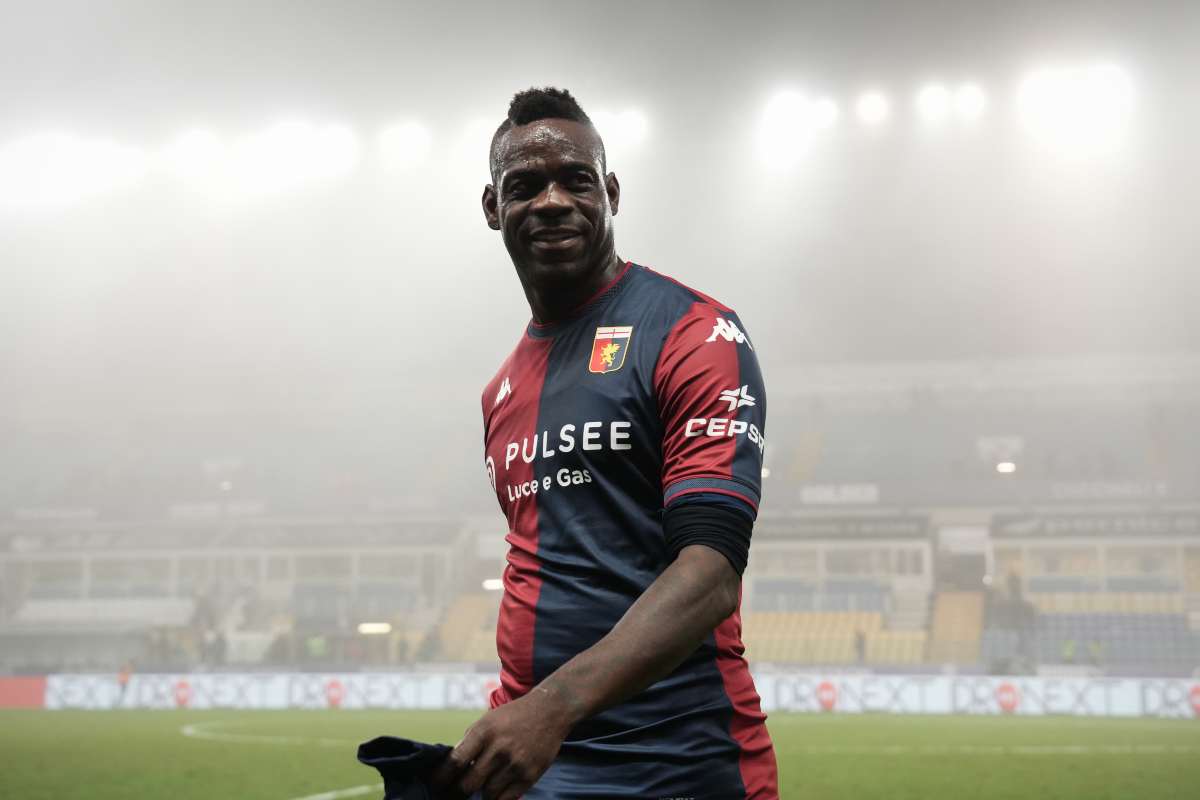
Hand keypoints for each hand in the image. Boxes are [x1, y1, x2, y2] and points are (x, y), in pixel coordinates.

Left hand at [431, 687, 574, 799]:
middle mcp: (498, 748)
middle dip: (460, 790)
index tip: (437, 785)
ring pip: (487, 794)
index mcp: (484, 732)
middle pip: (469, 783)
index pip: (456, 761)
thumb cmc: (514, 716)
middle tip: (457, 791)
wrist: (550, 711)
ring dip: (482, 793)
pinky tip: (497, 791)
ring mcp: (515, 764)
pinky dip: (498, 798)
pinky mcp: (529, 775)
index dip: (442, 777)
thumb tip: (451, 766)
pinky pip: (506, 799)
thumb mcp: (488, 721)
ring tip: (483, 785)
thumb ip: (470, 742)